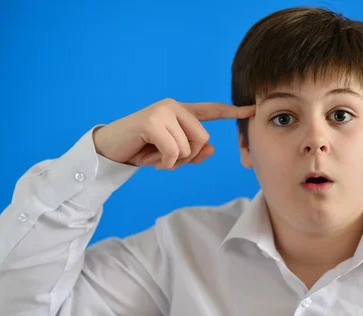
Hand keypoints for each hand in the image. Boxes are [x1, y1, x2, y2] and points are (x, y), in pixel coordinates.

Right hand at [92, 98, 254, 169]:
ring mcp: (162, 111)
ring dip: (173, 161)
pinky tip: (151, 160)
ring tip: (155, 157)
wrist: (110, 150)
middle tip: (168, 161)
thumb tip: (212, 149)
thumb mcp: (172, 155)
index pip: (211, 110)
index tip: (252, 109)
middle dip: (188, 157)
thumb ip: (193, 153)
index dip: (232, 111)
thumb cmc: (143, 150)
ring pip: (188, 147)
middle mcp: (174, 106)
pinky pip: (173, 151)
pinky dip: (165, 162)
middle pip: (203, 138)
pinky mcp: (151, 121)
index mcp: (181, 112)